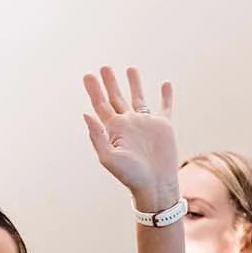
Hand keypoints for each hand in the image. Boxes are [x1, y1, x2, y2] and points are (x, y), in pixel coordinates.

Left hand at [80, 66, 180, 211]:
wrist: (155, 185)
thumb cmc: (130, 176)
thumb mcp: (109, 157)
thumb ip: (97, 135)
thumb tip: (85, 114)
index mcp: (113, 130)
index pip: (101, 105)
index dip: (94, 90)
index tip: (87, 75)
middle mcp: (128, 124)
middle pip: (116, 98)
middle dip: (110, 83)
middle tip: (104, 67)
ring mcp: (146, 124)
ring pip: (138, 98)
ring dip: (134, 84)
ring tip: (130, 68)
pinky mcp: (163, 126)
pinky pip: (165, 106)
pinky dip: (166, 95)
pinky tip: (165, 83)